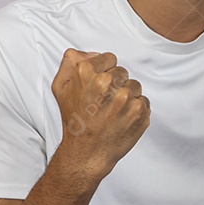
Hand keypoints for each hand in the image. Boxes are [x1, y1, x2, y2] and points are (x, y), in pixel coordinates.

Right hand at [50, 48, 150, 179]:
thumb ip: (71, 62)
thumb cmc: (74, 120)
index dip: (104, 71)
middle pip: (122, 72)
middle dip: (115, 84)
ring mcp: (126, 98)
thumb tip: (89, 53)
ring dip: (126, 96)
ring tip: (112, 111)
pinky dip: (135, 109)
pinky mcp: (140, 111)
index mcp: (88, 73)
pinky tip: (121, 118)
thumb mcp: (60, 88)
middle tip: (103, 101)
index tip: (99, 85)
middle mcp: (108, 83)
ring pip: (134, 85)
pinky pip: (144, 101)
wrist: (87, 151)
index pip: (109, 58)